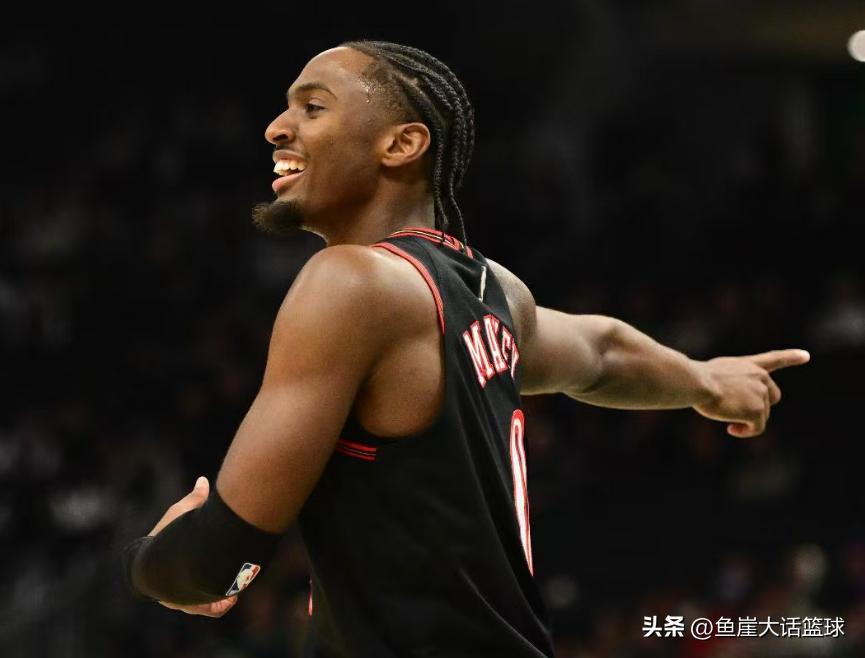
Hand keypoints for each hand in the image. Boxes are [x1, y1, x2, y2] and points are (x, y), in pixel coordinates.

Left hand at [149, 476, 239, 616]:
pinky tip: (233, 596)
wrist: (161, 563)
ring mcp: (185, 599)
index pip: (181, 565)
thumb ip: (195, 499)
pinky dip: (223, 604)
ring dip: (218, 594)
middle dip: (207, 581)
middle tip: (223, 572)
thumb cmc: (168, 535)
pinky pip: (214, 609)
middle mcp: (173, 587)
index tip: (209, 551)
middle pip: (193, 587)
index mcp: (168, 563)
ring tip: (232, 585)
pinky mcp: (198, 606)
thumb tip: (203, 480)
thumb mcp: (184, 513)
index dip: (195, 559)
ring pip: (204, 600)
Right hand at [694, 349, 809, 437]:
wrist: (697, 382)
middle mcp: (760, 377)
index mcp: (749, 365)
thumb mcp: (716, 373)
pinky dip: (745, 431)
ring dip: (747, 422)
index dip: (790, 357)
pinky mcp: (757, 410)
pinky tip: (731, 429)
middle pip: (771, 399)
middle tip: (736, 415)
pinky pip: (756, 428)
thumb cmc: (695, 379)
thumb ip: (732, 383)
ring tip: (728, 422)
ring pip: (762, 416)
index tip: (806, 356)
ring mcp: (760, 393)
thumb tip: (734, 402)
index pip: (774, 359)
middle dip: (759, 409)